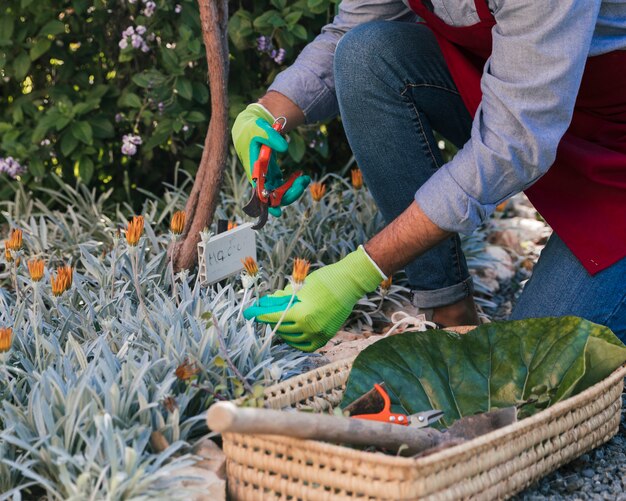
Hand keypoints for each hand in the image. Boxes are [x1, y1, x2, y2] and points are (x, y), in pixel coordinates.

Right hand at [232, 103, 309, 216]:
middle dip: (289, 194)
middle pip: (273, 196)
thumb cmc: (252, 128)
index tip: (278, 212)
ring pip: (280, 192)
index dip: (268, 204)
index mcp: (253, 171)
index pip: (260, 193)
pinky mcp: (271, 174)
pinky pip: (283, 185)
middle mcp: (259, 178)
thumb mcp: (260, 128)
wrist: (249, 126)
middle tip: (303, 182)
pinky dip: (293, 183)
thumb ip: (272, 137)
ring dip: (293, 189)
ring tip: (305, 178)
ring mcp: (266, 177)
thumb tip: (284, 148)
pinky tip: (301, 174)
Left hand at [244, 246, 384, 351]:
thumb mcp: (299, 287)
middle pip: (280, 328)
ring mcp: (319, 334)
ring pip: (291, 339)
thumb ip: (281, 297)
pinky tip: (290, 333)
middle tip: (262, 314)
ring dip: (281, 330)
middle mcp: (310, 328)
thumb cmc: (325, 280)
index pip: (273, 317)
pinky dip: (295, 341)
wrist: (350, 284)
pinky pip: (305, 346)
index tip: (248, 313)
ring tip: (277, 321)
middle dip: (269, 321)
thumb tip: (265, 303)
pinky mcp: (325, 337)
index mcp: (302, 314)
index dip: (258, 315)